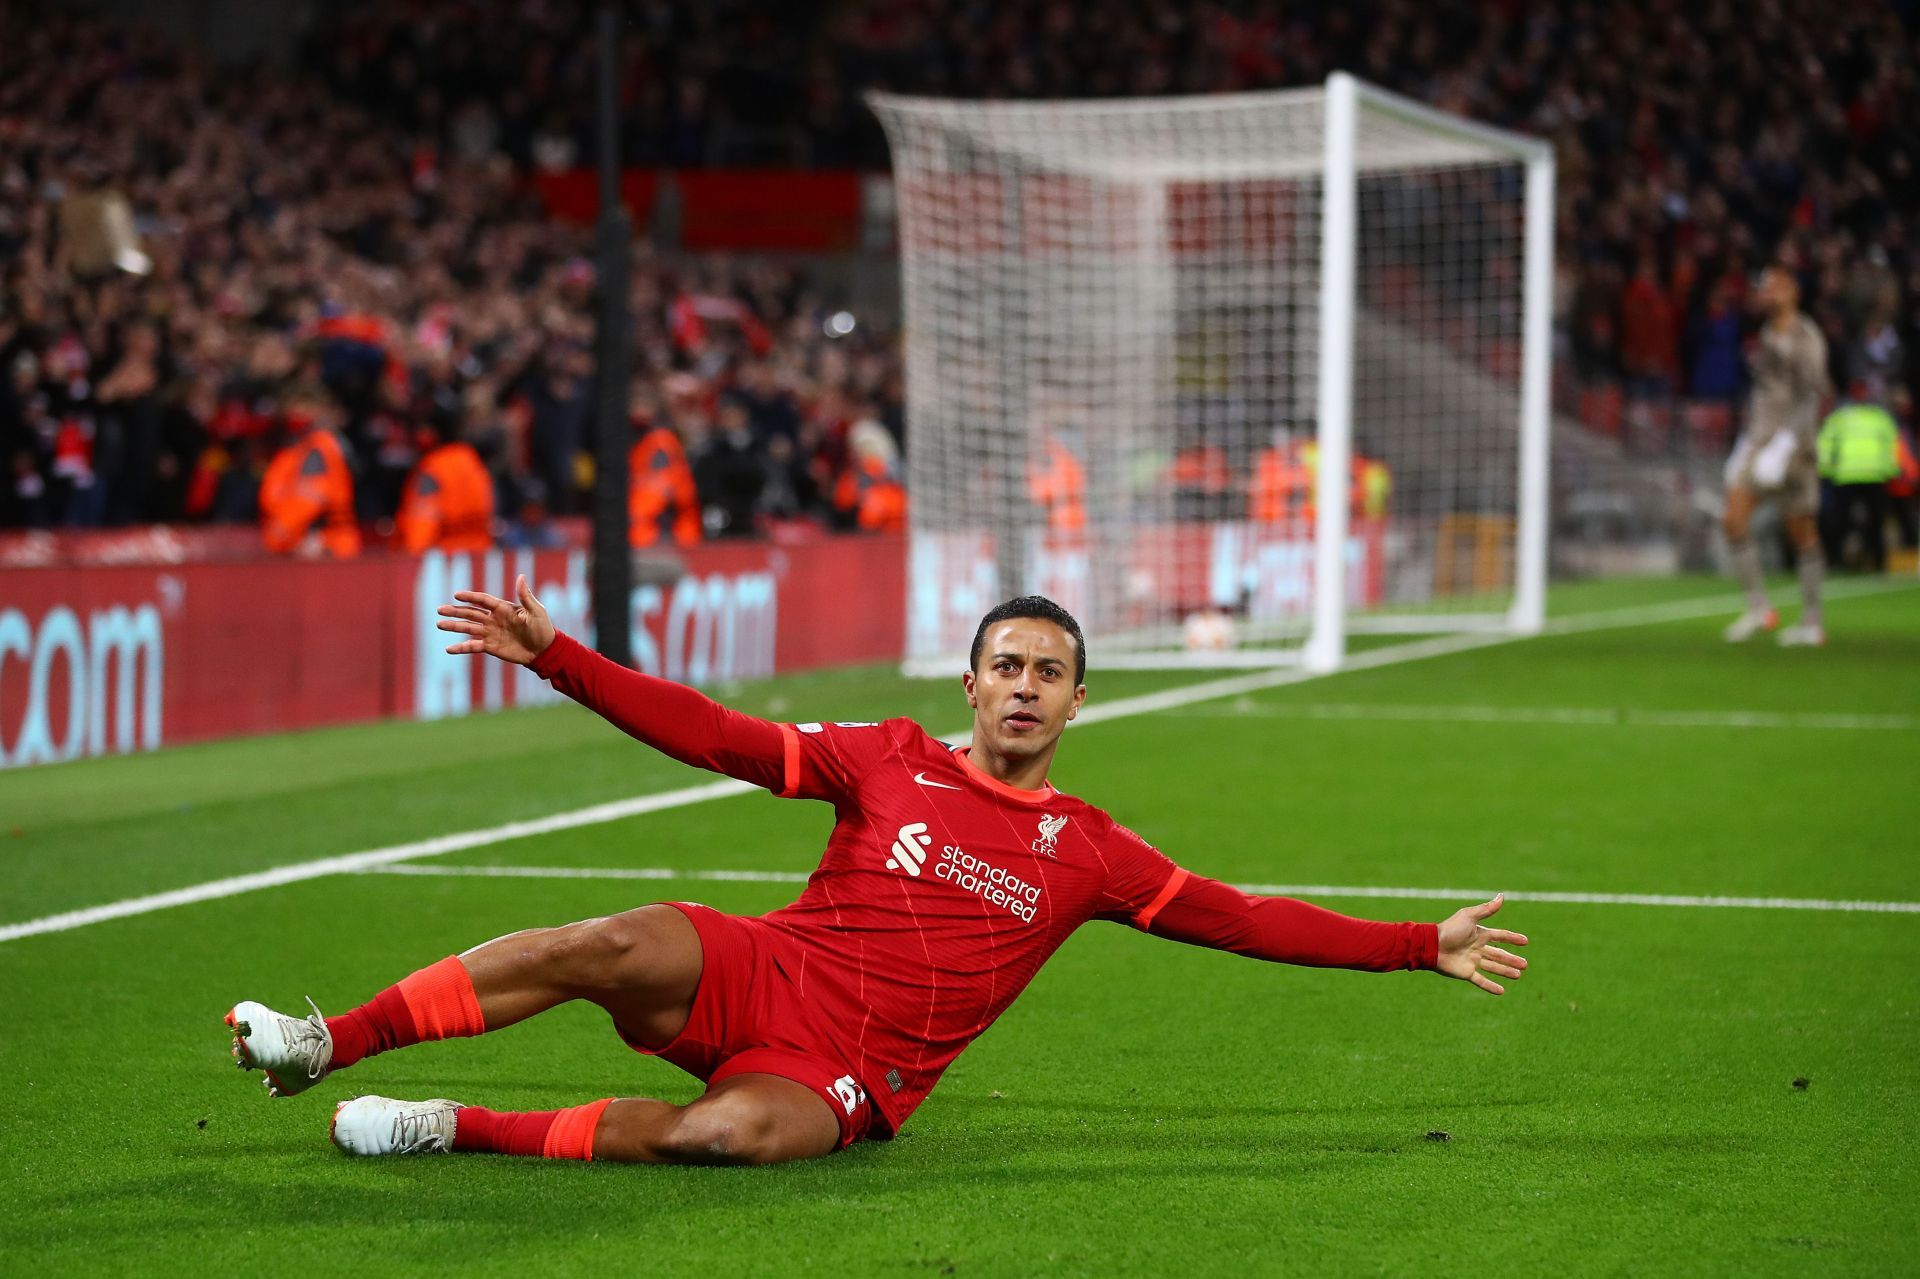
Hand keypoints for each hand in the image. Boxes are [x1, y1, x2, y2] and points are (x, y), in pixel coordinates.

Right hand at [436, 573, 554, 665]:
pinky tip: (449, 649)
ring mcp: (490, 633)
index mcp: (503, 608)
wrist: (544, 650)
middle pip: (470, 613)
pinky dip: (461, 648)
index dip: (470, 597)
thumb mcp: (535, 611)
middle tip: (440, 609)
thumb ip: (525, 596)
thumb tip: (521, 576)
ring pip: (468, 628)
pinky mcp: (490, 646)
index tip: (456, 595)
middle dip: (455, 611)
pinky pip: (473, 646)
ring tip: (439, 624)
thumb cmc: (542, 628)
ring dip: (454, 626)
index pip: (483, 600)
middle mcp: (493, 619)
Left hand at [1434, 894, 1528, 994]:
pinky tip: (1501, 991)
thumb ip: (1486, 909)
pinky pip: (1481, 981)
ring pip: (1493, 967)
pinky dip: (1491, 986)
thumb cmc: (1450, 929)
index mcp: (1479, 934)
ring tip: (1518, 975)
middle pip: (1499, 954)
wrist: (1431, 946)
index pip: (1499, 936)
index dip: (1512, 938)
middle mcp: (1477, 948)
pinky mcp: (1466, 973)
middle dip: (1512, 959)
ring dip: (1506, 971)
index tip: (1525, 941)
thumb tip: (1502, 896)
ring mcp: (1472, 961)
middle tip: (1525, 964)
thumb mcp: (1469, 917)